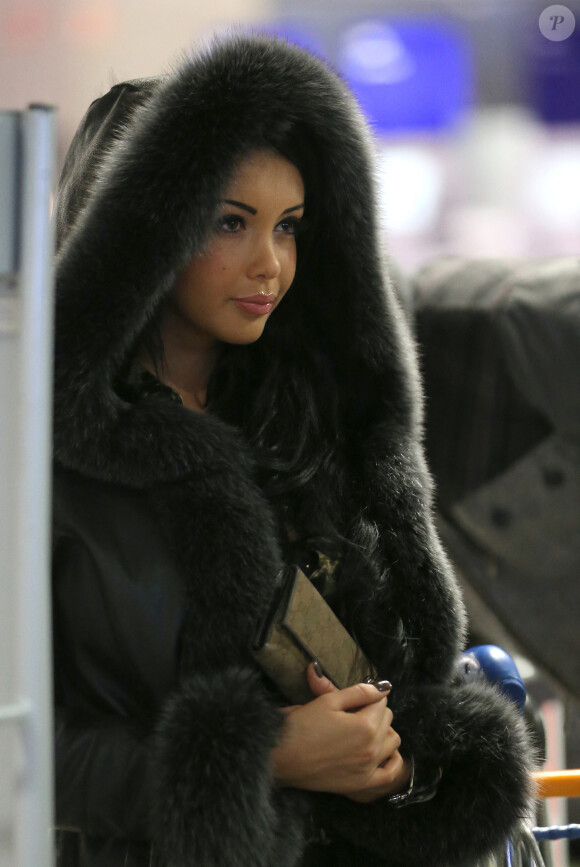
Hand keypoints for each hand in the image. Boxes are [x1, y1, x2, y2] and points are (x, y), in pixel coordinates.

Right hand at [271, 663, 410, 800]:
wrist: (281, 758)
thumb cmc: (301, 726)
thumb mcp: (328, 701)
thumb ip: (358, 692)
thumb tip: (383, 687)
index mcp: (365, 726)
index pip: (381, 701)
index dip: (367, 695)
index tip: (353, 698)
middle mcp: (372, 748)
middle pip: (388, 719)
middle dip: (375, 711)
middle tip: (354, 711)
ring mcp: (368, 769)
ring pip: (393, 742)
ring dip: (384, 732)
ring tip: (365, 729)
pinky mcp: (361, 784)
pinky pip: (390, 774)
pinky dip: (392, 762)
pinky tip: (384, 753)